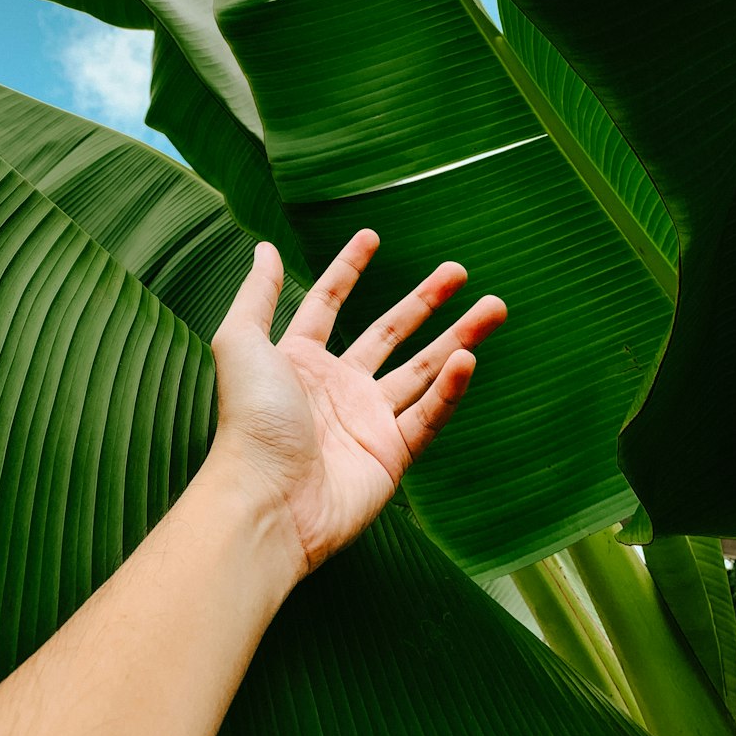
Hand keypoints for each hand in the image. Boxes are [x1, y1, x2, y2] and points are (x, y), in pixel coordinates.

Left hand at [208, 229, 505, 577]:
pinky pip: (429, 415)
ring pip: (423, 371)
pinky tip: (469, 358)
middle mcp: (336, 388)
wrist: (268, 500)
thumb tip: (263, 249)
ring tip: (496, 307)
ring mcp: (366, 422)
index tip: (372, 236)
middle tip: (459, 271)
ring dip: (459, 338)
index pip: (328, 304)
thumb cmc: (249, 422)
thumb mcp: (240, 343)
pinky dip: (451, 389)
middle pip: (390, 333)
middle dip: (425, 301)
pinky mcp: (391, 456)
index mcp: (299, 361)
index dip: (348, 270)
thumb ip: (257, 295)